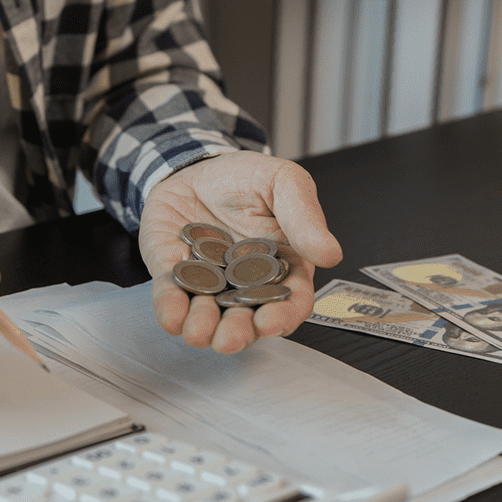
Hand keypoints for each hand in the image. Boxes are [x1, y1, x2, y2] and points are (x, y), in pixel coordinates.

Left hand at [139, 152, 341, 353]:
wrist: (198, 164)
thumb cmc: (246, 177)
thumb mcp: (283, 183)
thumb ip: (305, 217)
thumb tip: (330, 254)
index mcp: (283, 267)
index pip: (290, 302)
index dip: (283, 317)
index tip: (270, 322)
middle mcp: (246, 285)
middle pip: (248, 321)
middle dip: (238, 334)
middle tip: (229, 337)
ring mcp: (208, 283)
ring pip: (209, 318)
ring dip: (204, 329)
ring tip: (198, 330)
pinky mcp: (173, 273)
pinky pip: (171, 296)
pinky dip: (170, 309)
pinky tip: (171, 317)